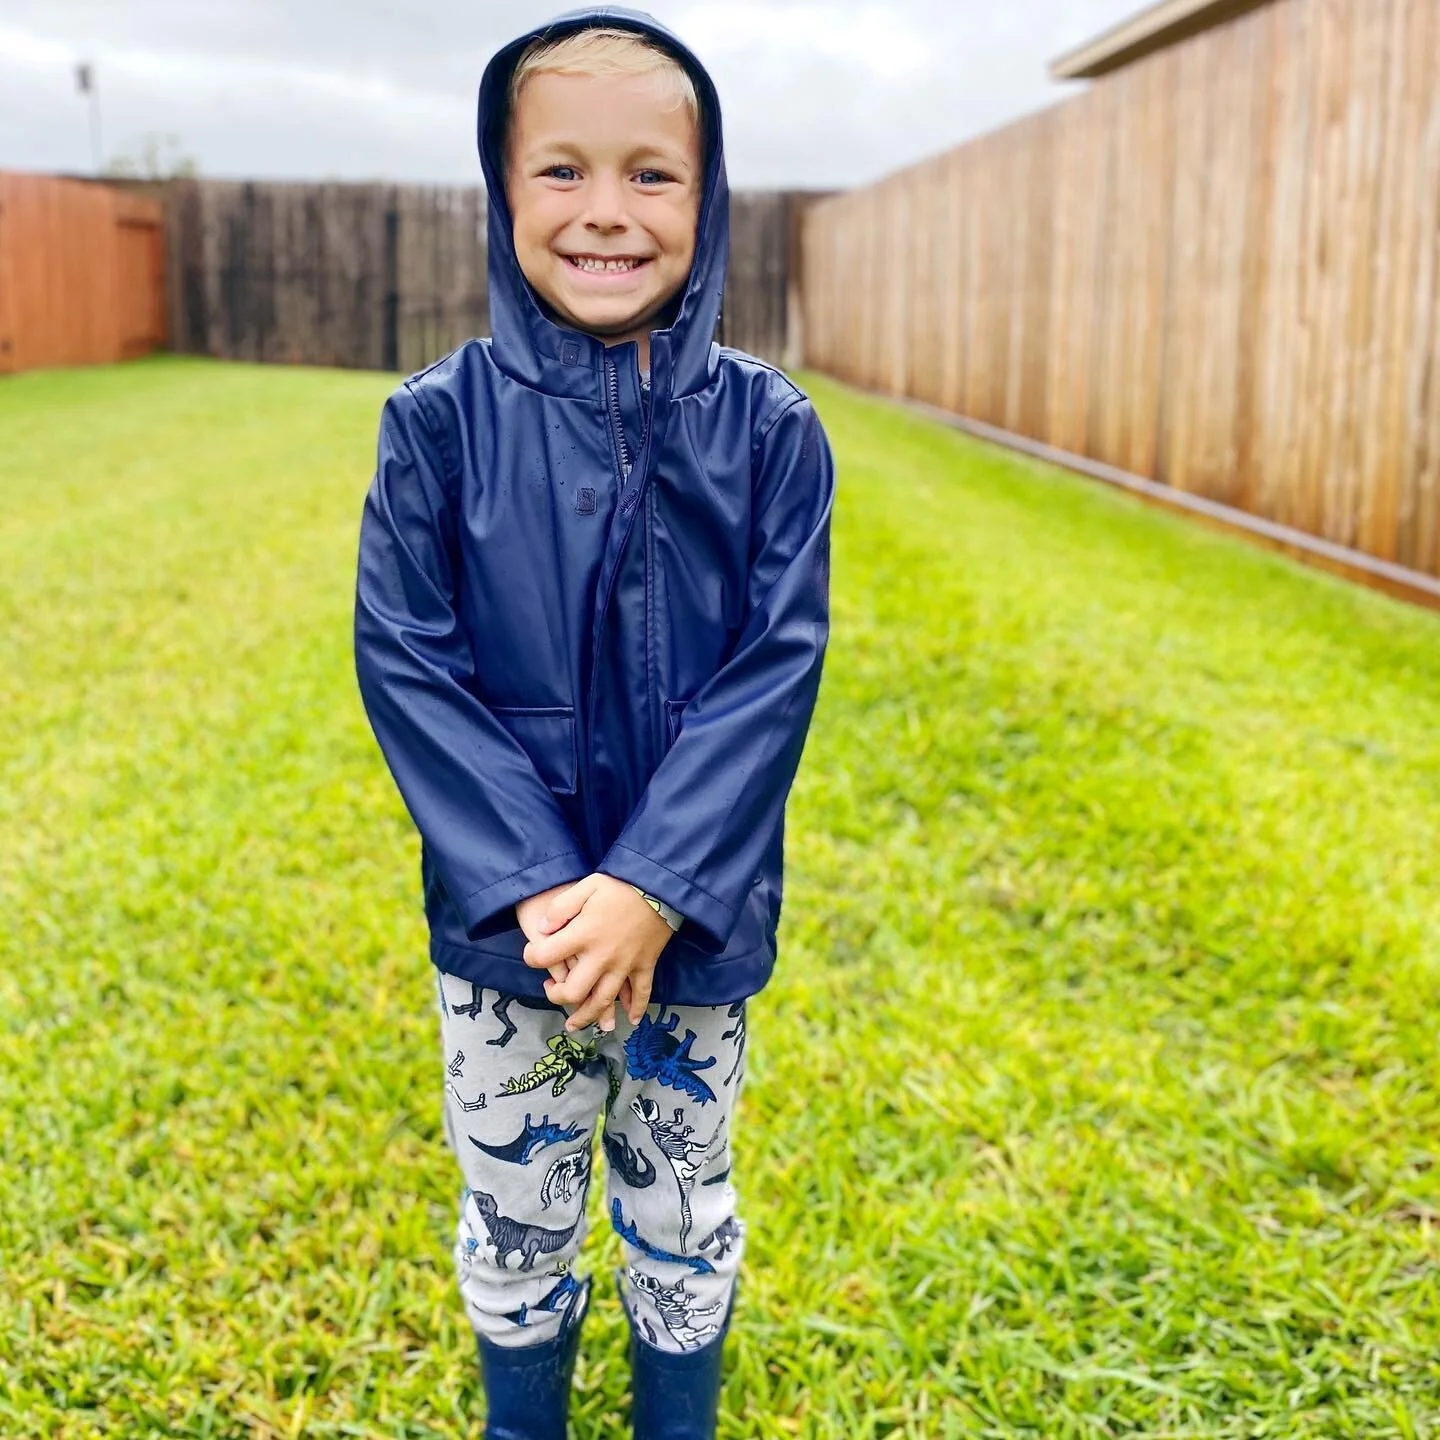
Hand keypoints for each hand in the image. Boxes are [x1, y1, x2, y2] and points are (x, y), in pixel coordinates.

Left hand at [521, 873, 671, 1031]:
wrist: (661, 886)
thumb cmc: (621, 885)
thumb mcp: (586, 886)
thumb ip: (561, 908)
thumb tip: (542, 929)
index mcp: (583, 936)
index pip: (546, 957)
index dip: (531, 957)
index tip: (532, 954)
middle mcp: (602, 957)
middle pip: (575, 992)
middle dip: (558, 997)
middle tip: (552, 991)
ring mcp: (625, 965)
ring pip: (604, 1002)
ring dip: (588, 1016)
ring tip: (575, 1025)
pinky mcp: (645, 966)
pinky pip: (641, 993)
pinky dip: (636, 1008)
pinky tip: (630, 1020)